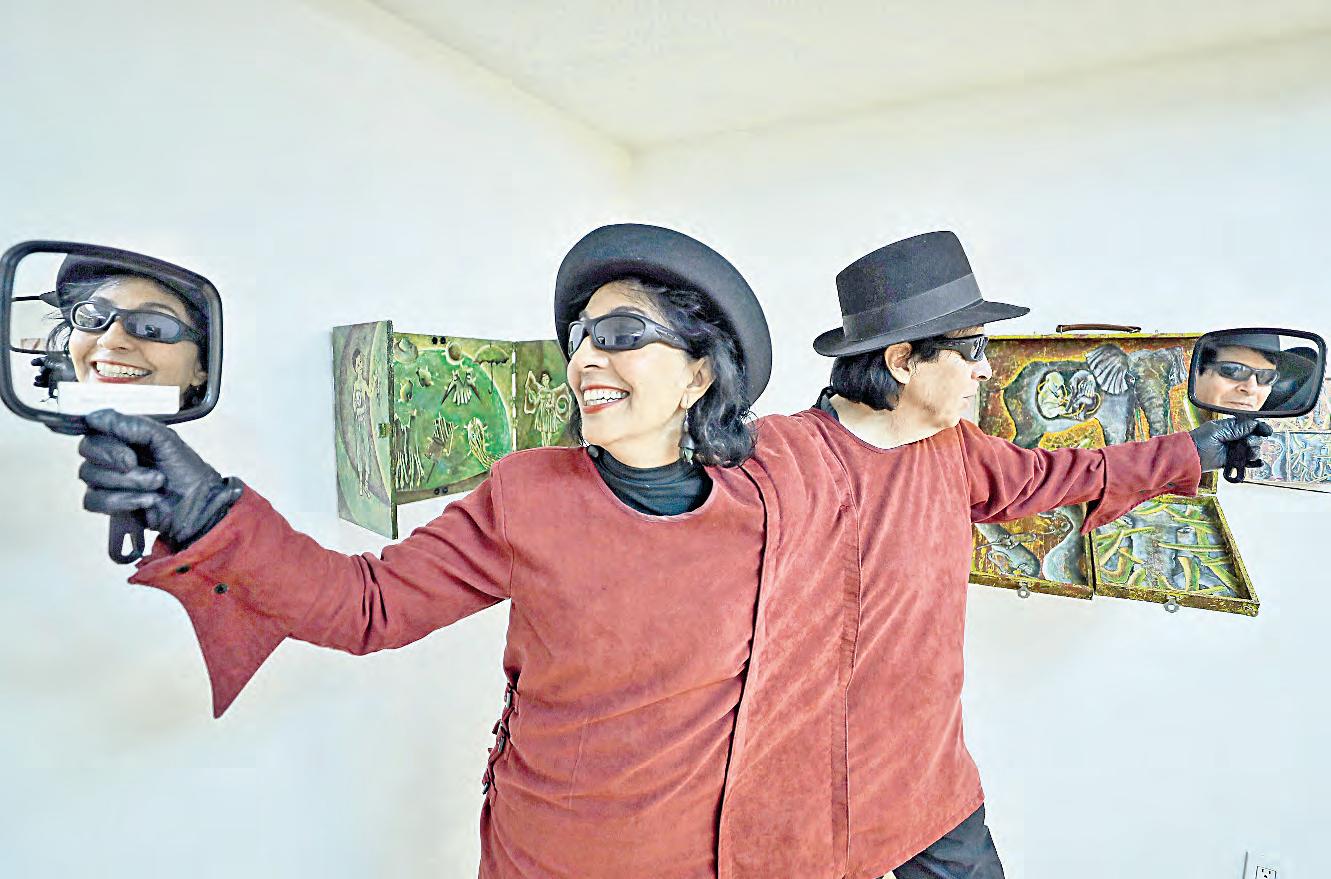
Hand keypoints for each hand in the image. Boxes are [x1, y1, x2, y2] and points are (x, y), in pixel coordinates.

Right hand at [79, 410, 241, 548]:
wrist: (198, 504)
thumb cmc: (186, 470)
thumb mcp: (165, 439)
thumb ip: (132, 425)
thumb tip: (96, 417)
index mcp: (125, 436)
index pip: (94, 426)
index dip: (104, 434)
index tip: (125, 443)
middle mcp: (112, 455)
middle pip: (87, 449)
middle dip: (115, 457)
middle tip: (137, 462)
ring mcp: (107, 480)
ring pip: (90, 475)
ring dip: (129, 481)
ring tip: (156, 484)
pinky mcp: (109, 505)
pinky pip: (94, 500)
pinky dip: (123, 500)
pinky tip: (146, 500)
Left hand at [1188, 417, 1272, 471]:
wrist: (1190, 456)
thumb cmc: (1200, 439)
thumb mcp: (1217, 431)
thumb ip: (1235, 429)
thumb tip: (1253, 424)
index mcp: (1231, 427)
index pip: (1250, 425)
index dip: (1260, 427)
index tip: (1266, 431)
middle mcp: (1235, 438)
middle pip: (1254, 438)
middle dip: (1255, 441)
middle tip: (1248, 443)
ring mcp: (1234, 450)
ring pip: (1253, 450)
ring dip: (1255, 452)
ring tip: (1249, 454)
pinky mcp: (1232, 461)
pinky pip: (1247, 462)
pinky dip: (1254, 463)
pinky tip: (1257, 463)